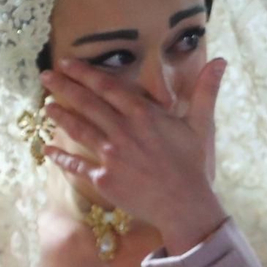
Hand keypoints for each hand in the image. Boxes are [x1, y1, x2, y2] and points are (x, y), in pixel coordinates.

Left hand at [41, 57, 229, 250]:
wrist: (185, 205)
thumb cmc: (193, 164)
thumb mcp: (201, 124)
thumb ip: (205, 90)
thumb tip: (221, 61)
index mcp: (143, 114)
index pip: (107, 87)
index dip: (85, 74)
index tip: (67, 63)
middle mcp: (122, 131)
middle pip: (87, 104)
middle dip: (64, 88)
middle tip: (45, 76)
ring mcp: (110, 156)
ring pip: (79, 130)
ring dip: (60, 116)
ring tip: (45, 106)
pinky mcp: (104, 179)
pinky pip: (77, 165)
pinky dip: (61, 158)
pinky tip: (48, 150)